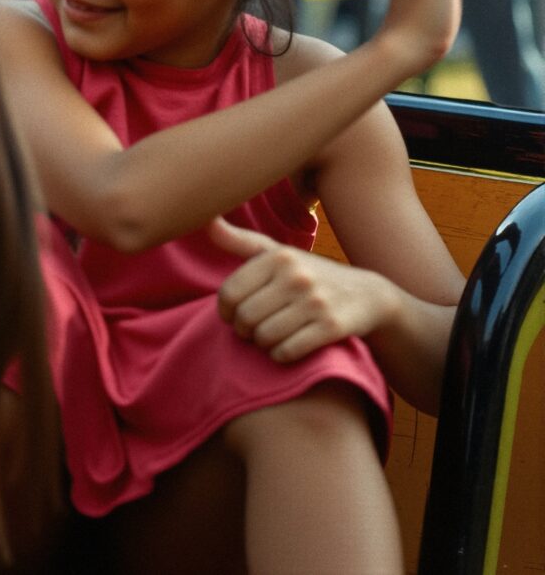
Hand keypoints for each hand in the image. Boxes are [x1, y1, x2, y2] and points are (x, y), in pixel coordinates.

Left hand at [211, 219, 395, 363]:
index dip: (225, 311)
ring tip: (267, 338)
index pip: (229, 293)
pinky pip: (288, 351)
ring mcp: (316, 301)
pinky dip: (281, 355)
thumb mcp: (276, 253)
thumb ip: (239, 240)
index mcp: (278, 257)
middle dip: (243, 330)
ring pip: (264, 337)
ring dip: (262, 344)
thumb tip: (207, 219)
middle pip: (245, 318)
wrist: (368, 296)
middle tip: (251, 331)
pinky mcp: (332, 327)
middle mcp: (296, 275)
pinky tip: (285, 348)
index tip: (233, 315)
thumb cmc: (309, 275)